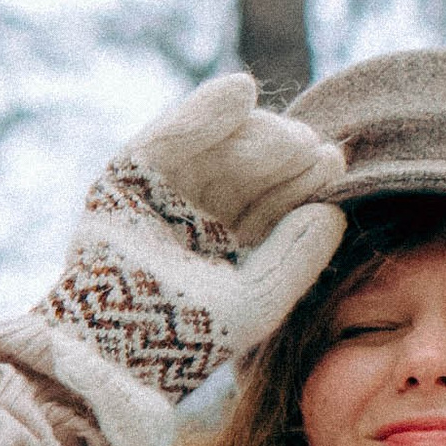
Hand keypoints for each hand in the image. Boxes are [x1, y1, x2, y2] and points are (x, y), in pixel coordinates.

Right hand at [0, 72, 346, 434]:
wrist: (111, 352)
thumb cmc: (183, 341)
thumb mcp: (254, 304)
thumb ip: (295, 259)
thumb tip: (335, 211)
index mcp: (225, 253)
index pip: (269, 205)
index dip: (301, 181)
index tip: (333, 161)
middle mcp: (194, 222)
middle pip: (244, 172)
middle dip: (280, 154)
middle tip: (312, 145)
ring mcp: (159, 199)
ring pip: (211, 150)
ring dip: (250, 133)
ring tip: (286, 132)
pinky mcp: (123, 182)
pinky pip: (165, 140)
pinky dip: (200, 113)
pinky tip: (239, 92)